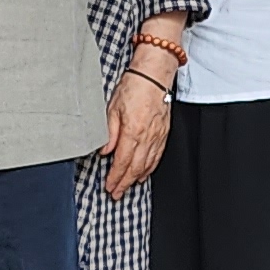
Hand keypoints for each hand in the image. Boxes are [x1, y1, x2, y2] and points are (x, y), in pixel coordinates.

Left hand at [104, 67, 170, 194]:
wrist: (153, 75)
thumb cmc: (133, 87)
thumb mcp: (112, 108)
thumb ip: (109, 133)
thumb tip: (105, 152)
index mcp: (133, 131)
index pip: (123, 161)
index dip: (116, 177)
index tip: (110, 186)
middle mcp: (147, 136)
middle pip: (136, 167)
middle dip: (125, 183)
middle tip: (117, 193)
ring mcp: (158, 135)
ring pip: (148, 163)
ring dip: (137, 178)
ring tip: (128, 186)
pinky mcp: (164, 132)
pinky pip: (157, 155)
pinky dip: (150, 167)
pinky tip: (144, 172)